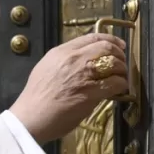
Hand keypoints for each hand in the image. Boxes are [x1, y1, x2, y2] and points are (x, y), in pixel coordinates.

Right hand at [9, 33, 127, 144]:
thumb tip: (83, 61)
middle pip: (107, 47)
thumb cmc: (36, 96)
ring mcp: (84, 75)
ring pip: (114, 63)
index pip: (92, 37)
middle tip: (122, 62)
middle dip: (119, 54)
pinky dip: (121, 85)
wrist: (31, 116)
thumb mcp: (47, 67)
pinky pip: (115, 83)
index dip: (110, 39)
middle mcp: (74, 59)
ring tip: (121, 77)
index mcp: (62, 51)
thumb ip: (65, 60)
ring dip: (122, 70)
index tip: (119, 45)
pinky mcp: (91, 92)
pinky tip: (119, 89)